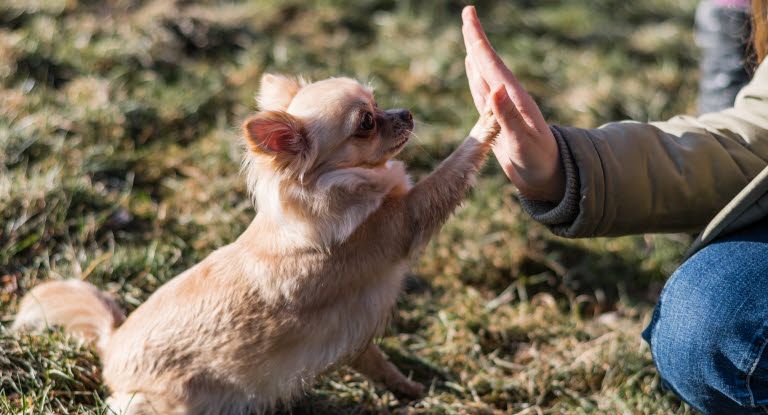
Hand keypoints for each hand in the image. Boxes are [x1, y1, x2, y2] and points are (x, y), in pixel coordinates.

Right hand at [462, 6, 564, 201]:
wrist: (548, 179)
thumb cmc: (540, 163)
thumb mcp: (524, 142)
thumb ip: (508, 117)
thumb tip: (494, 89)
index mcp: (514, 98)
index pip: (491, 63)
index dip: (478, 39)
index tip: (469, 14)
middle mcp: (508, 98)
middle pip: (486, 63)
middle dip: (475, 39)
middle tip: (467, 14)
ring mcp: (502, 108)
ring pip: (483, 75)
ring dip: (474, 56)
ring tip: (468, 37)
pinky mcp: (497, 119)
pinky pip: (481, 92)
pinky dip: (474, 77)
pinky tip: (472, 69)